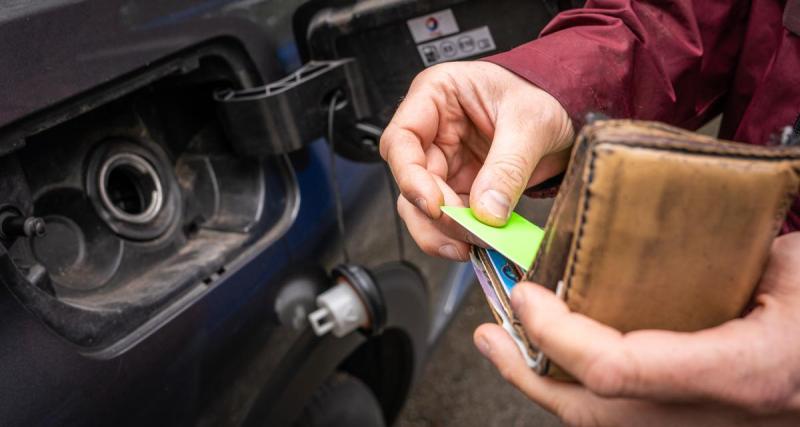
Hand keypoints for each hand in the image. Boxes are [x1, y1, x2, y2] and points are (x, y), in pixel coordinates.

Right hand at [380, 61, 572, 260]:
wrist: (568, 113)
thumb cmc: (543, 94)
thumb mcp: (531, 123)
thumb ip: (508, 167)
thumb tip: (487, 213)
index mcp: (436, 95)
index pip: (401, 139)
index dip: (409, 176)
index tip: (435, 205)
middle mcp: (432, 130)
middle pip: (408, 180)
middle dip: (433, 212)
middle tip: (464, 231)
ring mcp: (445, 161)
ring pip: (421, 205)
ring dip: (441, 231)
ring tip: (471, 244)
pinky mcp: (461, 187)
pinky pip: (450, 217)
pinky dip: (461, 234)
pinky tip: (480, 241)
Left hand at [474, 232, 799, 425]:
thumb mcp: (795, 266)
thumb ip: (724, 249)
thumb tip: (651, 226)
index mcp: (740, 370)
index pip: (618, 368)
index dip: (558, 336)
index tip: (526, 294)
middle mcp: (713, 414)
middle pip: (593, 412)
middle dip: (528, 374)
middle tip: (490, 336)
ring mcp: (704, 426)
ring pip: (603, 422)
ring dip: (545, 384)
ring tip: (507, 348)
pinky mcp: (697, 421)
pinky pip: (623, 415)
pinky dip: (580, 390)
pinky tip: (559, 361)